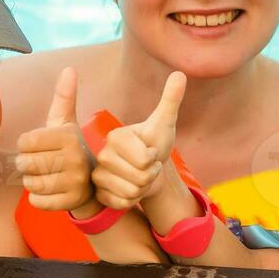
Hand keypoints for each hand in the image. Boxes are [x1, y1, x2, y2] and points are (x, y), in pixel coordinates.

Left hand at [16, 67, 98, 214]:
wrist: (95, 181)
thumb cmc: (71, 148)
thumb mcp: (67, 123)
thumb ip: (64, 97)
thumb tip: (69, 68)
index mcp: (68, 136)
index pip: (24, 142)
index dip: (26, 145)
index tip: (39, 146)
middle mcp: (74, 158)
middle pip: (24, 164)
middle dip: (27, 164)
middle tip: (41, 162)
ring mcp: (74, 182)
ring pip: (29, 184)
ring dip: (33, 181)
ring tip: (47, 176)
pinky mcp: (70, 202)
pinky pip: (36, 202)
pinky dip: (38, 198)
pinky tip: (51, 190)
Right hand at [92, 72, 186, 211]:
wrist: (148, 168)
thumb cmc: (155, 144)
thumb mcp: (164, 123)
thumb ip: (170, 99)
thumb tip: (180, 73)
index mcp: (116, 137)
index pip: (145, 159)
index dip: (154, 159)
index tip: (150, 151)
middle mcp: (102, 155)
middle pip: (139, 177)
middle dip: (151, 175)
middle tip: (146, 166)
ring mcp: (98, 175)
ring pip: (132, 193)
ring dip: (143, 189)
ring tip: (139, 177)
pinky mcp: (99, 194)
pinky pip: (123, 204)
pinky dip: (133, 201)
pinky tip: (130, 190)